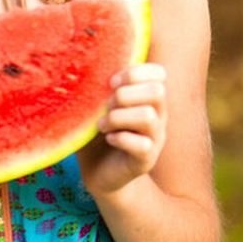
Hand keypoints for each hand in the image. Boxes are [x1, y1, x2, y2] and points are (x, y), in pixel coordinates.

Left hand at [78, 62, 167, 196]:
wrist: (99, 174)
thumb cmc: (96, 135)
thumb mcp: (96, 108)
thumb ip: (98, 88)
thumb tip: (83, 66)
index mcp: (148, 98)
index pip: (158, 73)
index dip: (134, 72)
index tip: (111, 83)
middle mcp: (158, 115)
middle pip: (157, 91)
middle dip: (125, 95)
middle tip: (106, 107)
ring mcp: (155, 138)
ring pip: (148, 116)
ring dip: (118, 118)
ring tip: (103, 126)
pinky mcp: (147, 160)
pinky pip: (142, 144)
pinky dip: (120, 138)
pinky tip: (109, 139)